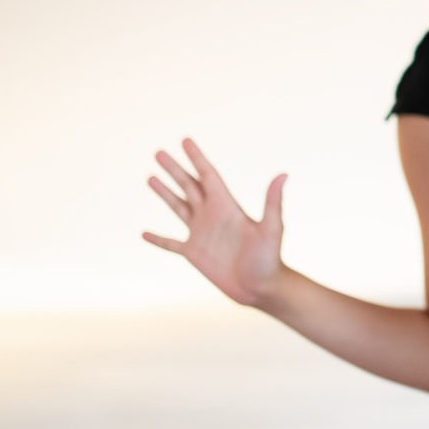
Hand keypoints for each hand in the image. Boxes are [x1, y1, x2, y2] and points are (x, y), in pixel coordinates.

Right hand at [143, 139, 286, 307]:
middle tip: (158, 152)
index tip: (185, 140)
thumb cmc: (270, 259)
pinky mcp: (194, 253)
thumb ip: (272, 202)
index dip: (196, 158)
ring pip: (178, 207)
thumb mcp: (272, 228)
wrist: (262, 288)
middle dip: (174, 170)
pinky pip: (171, 244)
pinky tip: (144, 233)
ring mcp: (201, 234)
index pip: (208, 175)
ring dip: (164, 193)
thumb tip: (283, 174)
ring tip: (150, 177)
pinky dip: (158, 239)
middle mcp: (212, 215)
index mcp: (228, 206)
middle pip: (189, 186)